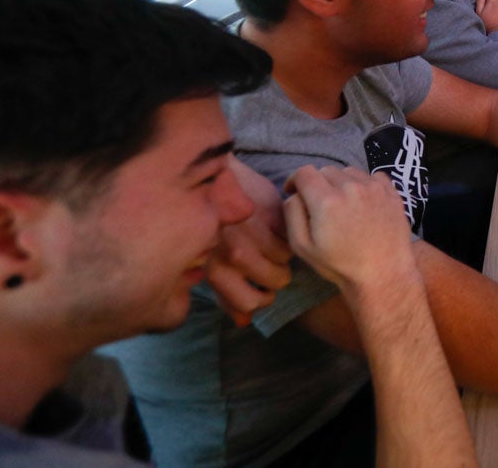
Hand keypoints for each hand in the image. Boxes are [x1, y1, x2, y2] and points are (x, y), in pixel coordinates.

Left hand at [206, 158, 292, 326]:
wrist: (209, 175)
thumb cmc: (206, 222)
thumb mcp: (208, 260)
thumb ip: (224, 293)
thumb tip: (243, 321)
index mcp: (214, 267)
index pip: (249, 302)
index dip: (260, 298)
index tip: (262, 290)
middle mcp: (234, 253)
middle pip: (274, 282)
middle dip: (276, 276)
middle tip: (271, 265)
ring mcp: (255, 232)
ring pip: (286, 260)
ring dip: (283, 254)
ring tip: (272, 243)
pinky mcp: (272, 213)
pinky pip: (291, 235)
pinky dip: (287, 234)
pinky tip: (275, 227)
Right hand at [281, 165, 419, 293]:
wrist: (383, 273)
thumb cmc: (340, 264)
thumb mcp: (303, 246)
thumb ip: (292, 214)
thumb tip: (295, 194)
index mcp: (326, 201)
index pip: (305, 172)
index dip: (295, 180)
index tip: (295, 191)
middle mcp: (351, 187)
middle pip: (326, 171)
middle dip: (318, 183)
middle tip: (320, 204)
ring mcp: (374, 187)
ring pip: (349, 172)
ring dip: (341, 183)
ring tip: (343, 204)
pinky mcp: (391, 191)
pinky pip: (372, 176)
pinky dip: (363, 184)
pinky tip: (362, 202)